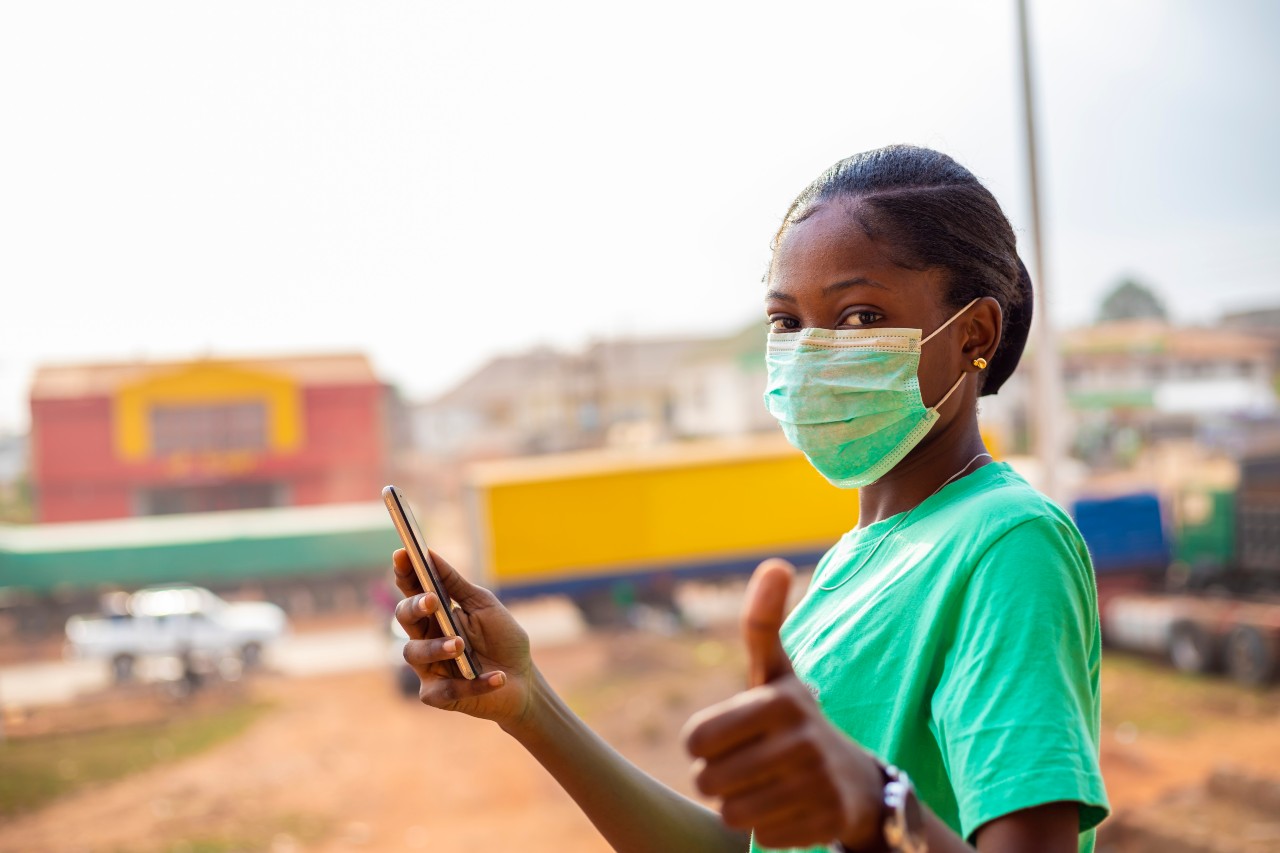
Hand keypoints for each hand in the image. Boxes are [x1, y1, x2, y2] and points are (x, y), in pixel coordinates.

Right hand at [393, 548, 533, 729]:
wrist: (523, 680)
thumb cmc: (502, 639)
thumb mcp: (484, 606)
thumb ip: (457, 585)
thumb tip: (430, 554)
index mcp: (435, 614)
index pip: (413, 590)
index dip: (405, 573)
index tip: (402, 554)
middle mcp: (425, 638)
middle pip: (404, 618)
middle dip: (415, 607)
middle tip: (432, 601)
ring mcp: (429, 667)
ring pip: (414, 653)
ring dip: (438, 647)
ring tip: (461, 645)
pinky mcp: (438, 695)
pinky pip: (445, 689)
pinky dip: (474, 682)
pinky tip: (497, 677)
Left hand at [682, 559, 886, 850]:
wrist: (856, 782)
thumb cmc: (794, 720)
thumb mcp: (776, 673)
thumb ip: (763, 623)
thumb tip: (774, 563)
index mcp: (779, 700)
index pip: (696, 739)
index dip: (702, 744)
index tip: (727, 737)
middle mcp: (800, 740)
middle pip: (709, 780)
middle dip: (718, 778)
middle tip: (747, 765)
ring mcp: (815, 784)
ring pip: (730, 812)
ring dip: (738, 805)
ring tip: (766, 786)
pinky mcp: (823, 822)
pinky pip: (760, 835)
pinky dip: (766, 828)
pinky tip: (789, 808)